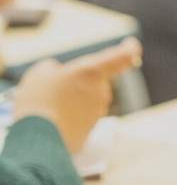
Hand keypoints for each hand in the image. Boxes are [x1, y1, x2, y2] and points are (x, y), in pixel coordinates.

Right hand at [11, 39, 142, 151]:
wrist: (37, 139)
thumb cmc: (38, 101)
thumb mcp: (39, 74)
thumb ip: (53, 69)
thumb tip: (57, 72)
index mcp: (92, 72)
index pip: (121, 57)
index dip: (129, 49)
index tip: (132, 45)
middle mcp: (101, 92)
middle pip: (93, 81)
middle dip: (77, 82)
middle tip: (51, 89)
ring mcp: (98, 112)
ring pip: (85, 99)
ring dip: (70, 100)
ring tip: (46, 107)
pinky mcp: (91, 129)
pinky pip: (80, 117)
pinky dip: (68, 117)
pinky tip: (50, 120)